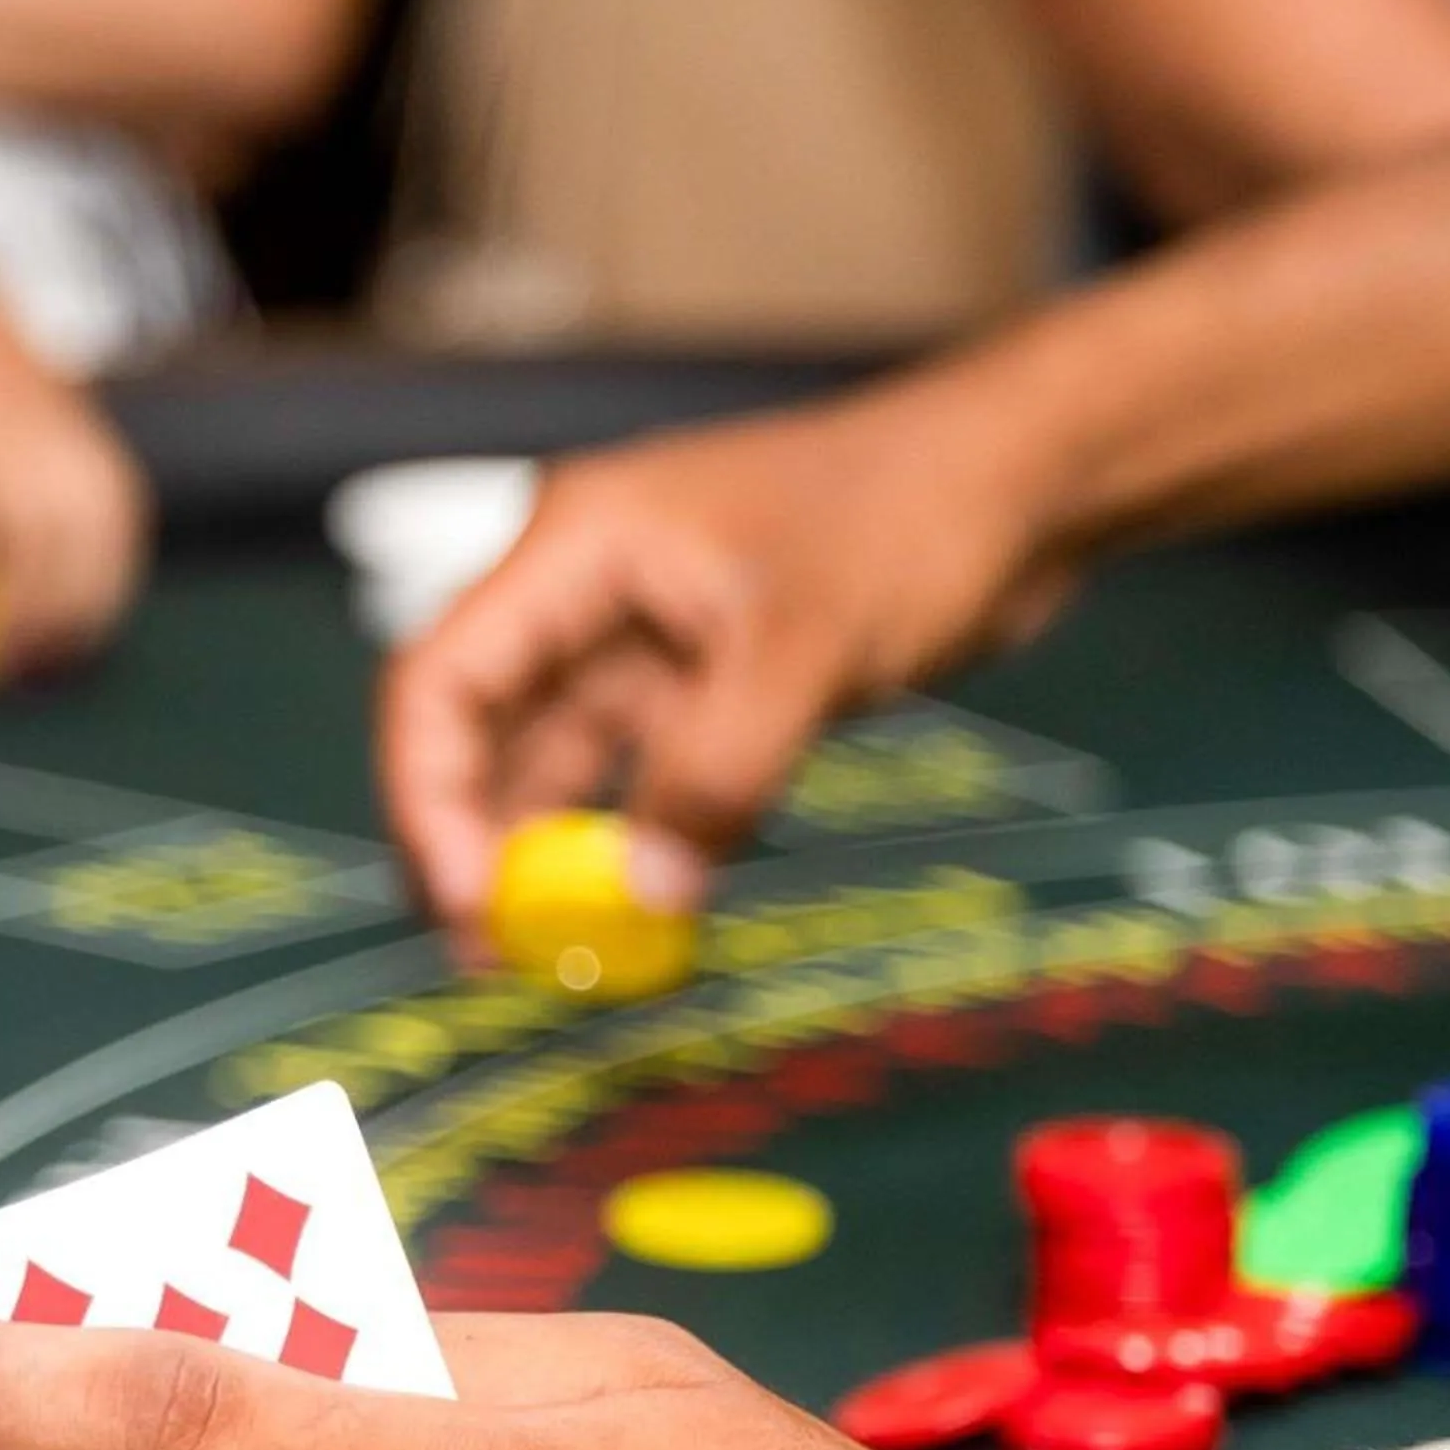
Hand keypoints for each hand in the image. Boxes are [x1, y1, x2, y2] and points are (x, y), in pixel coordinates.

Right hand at [381, 378, 1079, 937]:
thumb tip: (645, 898)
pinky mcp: (708, 685)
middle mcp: (587, 593)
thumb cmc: (908, 517)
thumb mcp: (805, 647)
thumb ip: (718, 773)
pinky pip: (640, 779)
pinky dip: (633, 847)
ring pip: (560, 765)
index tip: (467, 905)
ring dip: (555, 860)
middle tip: (502, 962)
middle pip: (482, 731)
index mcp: (576, 546)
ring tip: (564, 961)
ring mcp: (647, 640)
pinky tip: (641, 919)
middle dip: (477, 846)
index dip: (429, 800)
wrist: (1021, 486)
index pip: (442, 680)